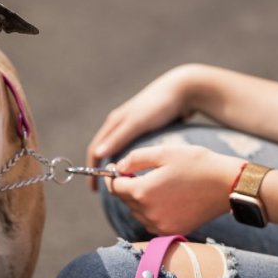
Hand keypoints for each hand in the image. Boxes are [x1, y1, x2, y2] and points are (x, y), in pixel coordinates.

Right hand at [86, 65, 201, 190]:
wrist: (184, 89)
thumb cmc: (159, 106)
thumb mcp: (137, 123)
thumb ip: (118, 139)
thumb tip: (98, 155)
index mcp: (114, 123)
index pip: (95, 150)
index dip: (93, 170)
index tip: (95, 189)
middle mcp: (119, 124)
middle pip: (105, 151)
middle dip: (102, 170)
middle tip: (108, 189)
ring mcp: (132, 125)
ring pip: (119, 150)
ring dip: (116, 165)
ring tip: (122, 182)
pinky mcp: (146, 127)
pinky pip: (133, 148)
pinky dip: (130, 160)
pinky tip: (139, 169)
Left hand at [106, 145, 243, 234]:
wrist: (228, 185)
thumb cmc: (197, 164)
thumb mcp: (164, 153)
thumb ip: (134, 159)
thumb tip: (117, 168)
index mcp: (142, 191)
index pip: (114, 187)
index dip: (113, 176)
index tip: (118, 170)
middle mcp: (147, 212)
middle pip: (124, 200)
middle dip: (127, 186)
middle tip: (139, 174)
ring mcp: (159, 225)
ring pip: (136, 212)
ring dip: (139, 200)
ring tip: (158, 186)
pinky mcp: (170, 231)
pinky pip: (149, 222)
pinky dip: (151, 212)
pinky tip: (165, 200)